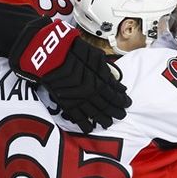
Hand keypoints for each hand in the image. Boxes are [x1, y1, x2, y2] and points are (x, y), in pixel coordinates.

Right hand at [9, 18, 131, 132]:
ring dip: (102, 119)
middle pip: (106, 105)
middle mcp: (91, 90)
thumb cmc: (71, 49)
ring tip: (108, 123)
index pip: (114, 93)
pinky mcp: (65, 101)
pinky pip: (76, 116)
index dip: (121, 100)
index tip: (127, 103)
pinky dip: (83, 123)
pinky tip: (89, 128)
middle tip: (122, 115)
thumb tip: (117, 83)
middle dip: (115, 111)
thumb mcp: (94, 55)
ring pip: (94, 112)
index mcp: (100, 78)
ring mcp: (78, 97)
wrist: (49, 52)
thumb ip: (106, 71)